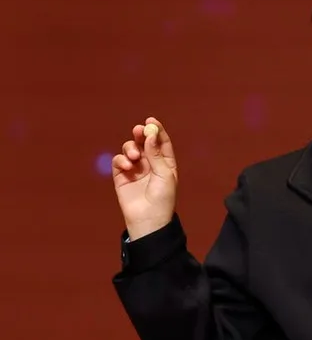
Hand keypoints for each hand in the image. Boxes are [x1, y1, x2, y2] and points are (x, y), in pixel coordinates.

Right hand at [112, 117, 177, 240]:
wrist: (148, 218)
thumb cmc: (162, 198)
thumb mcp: (164, 174)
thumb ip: (156, 154)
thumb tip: (150, 134)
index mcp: (165, 162)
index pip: (161, 142)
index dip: (156, 130)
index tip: (151, 120)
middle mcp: (150, 163)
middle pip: (144, 142)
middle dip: (140, 134)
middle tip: (138, 130)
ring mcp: (135, 169)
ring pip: (130, 149)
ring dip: (131, 148)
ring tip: (134, 158)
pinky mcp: (121, 176)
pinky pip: (119, 161)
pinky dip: (121, 160)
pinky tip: (127, 166)